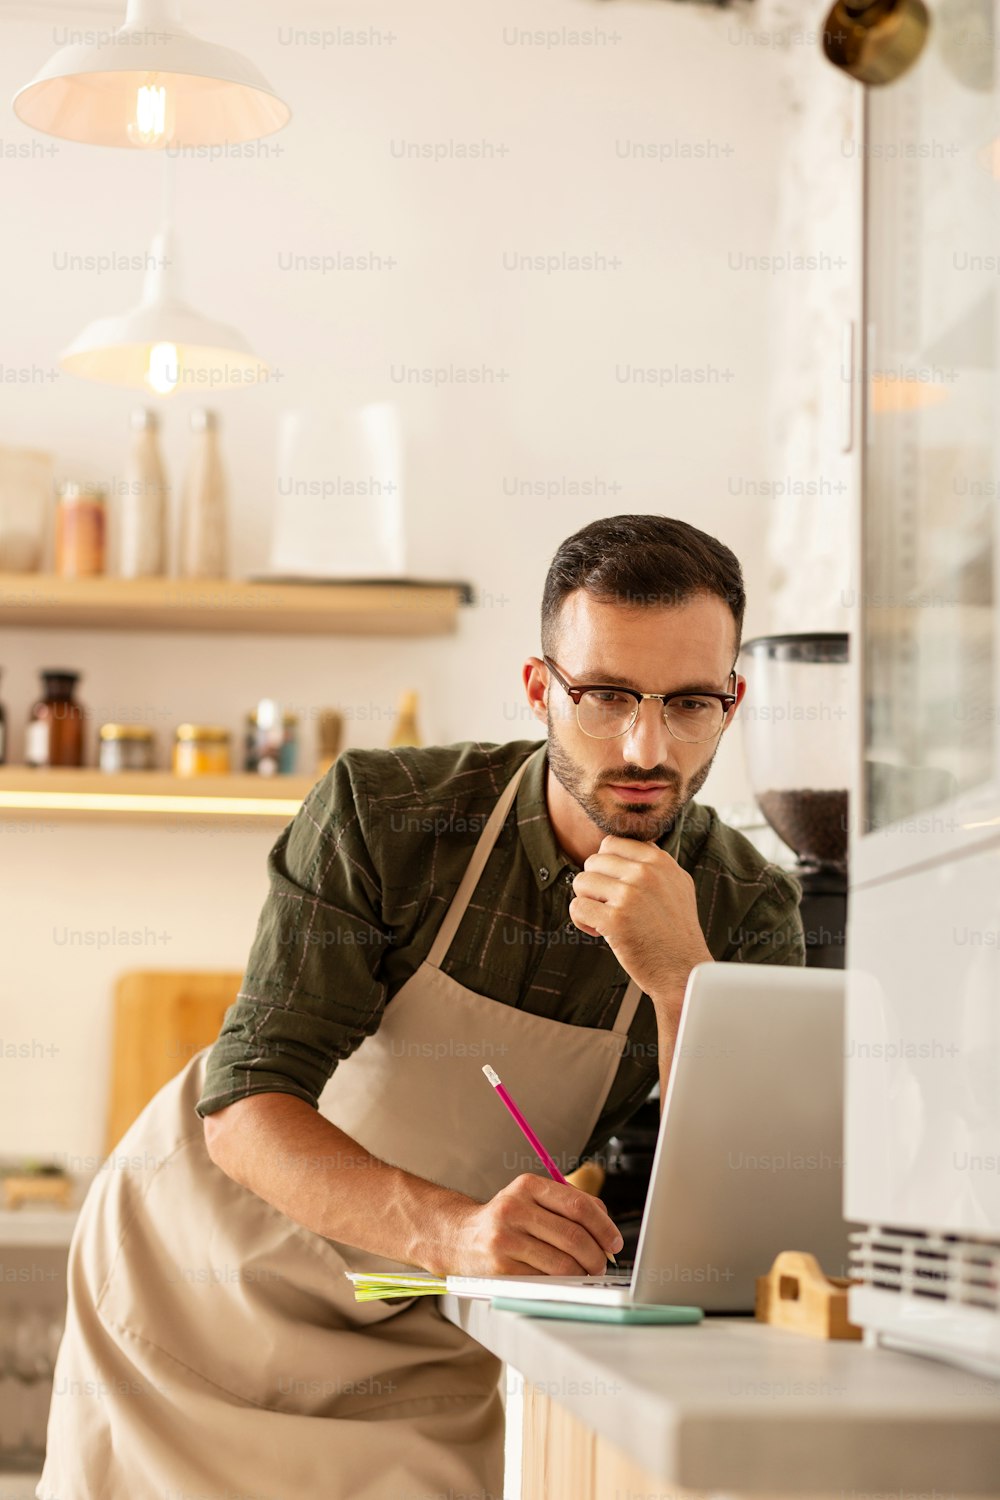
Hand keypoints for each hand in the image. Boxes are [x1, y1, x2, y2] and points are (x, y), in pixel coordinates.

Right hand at [433, 1174, 623, 1276]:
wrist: (457, 1237)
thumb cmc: (505, 1220)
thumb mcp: (531, 1199)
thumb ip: (568, 1205)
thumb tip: (606, 1228)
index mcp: (527, 1186)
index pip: (578, 1205)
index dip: (604, 1226)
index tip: (615, 1241)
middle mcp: (514, 1209)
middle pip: (573, 1237)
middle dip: (596, 1256)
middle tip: (601, 1264)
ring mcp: (505, 1240)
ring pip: (562, 1263)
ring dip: (581, 1274)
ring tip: (584, 1274)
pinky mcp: (500, 1268)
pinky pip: (544, 1281)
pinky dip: (560, 1284)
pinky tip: (561, 1281)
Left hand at [569, 834, 711, 1003]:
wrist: (683, 971)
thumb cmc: (676, 933)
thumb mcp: (676, 885)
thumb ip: (652, 863)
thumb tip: (620, 846)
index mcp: (659, 861)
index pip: (610, 843)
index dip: (605, 866)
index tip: (616, 887)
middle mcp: (646, 873)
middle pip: (592, 862)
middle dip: (595, 886)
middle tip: (611, 907)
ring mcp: (631, 895)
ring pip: (581, 882)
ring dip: (588, 903)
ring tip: (607, 919)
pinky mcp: (616, 920)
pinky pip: (577, 907)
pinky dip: (582, 922)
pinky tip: (601, 932)